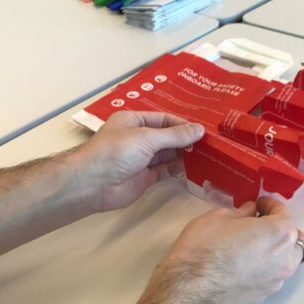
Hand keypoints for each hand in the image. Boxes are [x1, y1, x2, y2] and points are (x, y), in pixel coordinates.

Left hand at [74, 111, 204, 211]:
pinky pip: (165, 170)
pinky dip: (179, 169)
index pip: (163, 119)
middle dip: (185, 139)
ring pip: (167, 154)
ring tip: (207, 154)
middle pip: (167, 136)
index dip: (182, 124)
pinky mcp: (145, 177)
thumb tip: (199, 130)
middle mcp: (138, 138)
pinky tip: (194, 168)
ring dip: (184, 154)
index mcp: (133, 121)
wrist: (94, 184)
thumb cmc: (116, 152)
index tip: (202, 130)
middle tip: (209, 143)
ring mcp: (142, 159)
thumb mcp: (147, 138)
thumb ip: (174, 135)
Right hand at [152, 197, 303, 303]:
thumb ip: (242, 212)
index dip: (270, 205)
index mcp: (280, 233)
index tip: (258, 204)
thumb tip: (250, 212)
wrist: (189, 288)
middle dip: (279, 229)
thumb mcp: (219, 217)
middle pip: (293, 239)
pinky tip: (244, 265)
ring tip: (253, 246)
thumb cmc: (204, 246)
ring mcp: (277, 281)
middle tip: (259, 224)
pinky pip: (271, 276)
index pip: (284, 213)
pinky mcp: (264, 296)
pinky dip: (264, 267)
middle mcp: (286, 258)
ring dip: (275, 250)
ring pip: (285, 260)